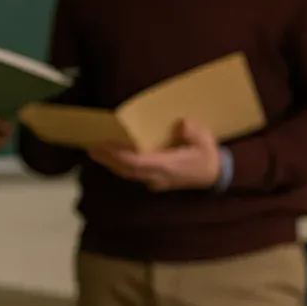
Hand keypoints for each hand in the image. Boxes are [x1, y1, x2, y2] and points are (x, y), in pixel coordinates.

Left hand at [89, 118, 221, 191]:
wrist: (215, 175)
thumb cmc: (208, 156)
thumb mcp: (204, 139)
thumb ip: (192, 131)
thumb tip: (181, 124)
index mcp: (167, 166)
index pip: (138, 163)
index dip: (120, 155)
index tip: (105, 145)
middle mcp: (158, 177)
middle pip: (127, 170)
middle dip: (109, 159)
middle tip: (91, 147)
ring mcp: (155, 181)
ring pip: (128, 174)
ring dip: (111, 163)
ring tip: (96, 151)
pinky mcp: (155, 180)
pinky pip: (133, 174)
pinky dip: (121, 165)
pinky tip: (112, 157)